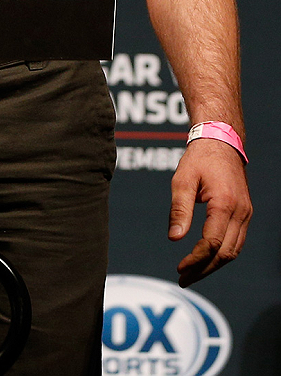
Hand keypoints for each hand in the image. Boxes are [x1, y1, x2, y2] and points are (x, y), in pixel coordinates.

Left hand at [168, 138, 251, 285]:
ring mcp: (246, 213)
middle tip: (183, 278)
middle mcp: (240, 212)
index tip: (179, 268)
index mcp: (225, 204)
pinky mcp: (244, 213)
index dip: (196, 259)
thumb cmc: (198, 159)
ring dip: (213, 265)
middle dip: (204, 269)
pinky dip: (222, 254)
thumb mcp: (182, 180)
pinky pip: (236, 241)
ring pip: (234, 251)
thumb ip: (179, 210)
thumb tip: (174, 239)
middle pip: (226, 253)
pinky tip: (206, 258)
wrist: (221, 141)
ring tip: (192, 273)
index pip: (212, 243)